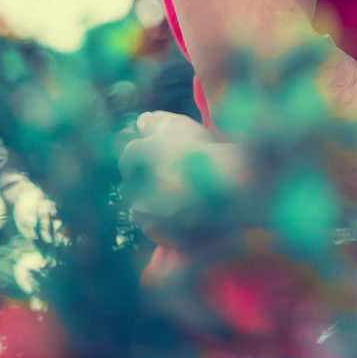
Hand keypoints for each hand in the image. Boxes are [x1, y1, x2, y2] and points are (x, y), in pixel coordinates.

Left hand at [120, 110, 245, 243]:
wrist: (226, 183)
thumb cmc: (200, 148)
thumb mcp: (177, 124)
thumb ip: (153, 121)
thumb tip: (140, 121)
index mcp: (131, 158)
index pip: (133, 158)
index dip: (155, 158)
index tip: (175, 160)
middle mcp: (130, 188)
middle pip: (139, 185)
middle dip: (155, 183)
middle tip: (183, 180)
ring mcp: (143, 215)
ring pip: (149, 209)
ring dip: (162, 205)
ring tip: (190, 200)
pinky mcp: (158, 236)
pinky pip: (163, 230)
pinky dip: (173, 225)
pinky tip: (192, 216)